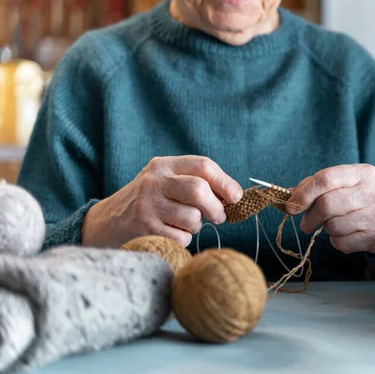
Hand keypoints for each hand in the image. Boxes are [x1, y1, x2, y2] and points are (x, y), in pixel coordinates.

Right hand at [81, 156, 242, 248]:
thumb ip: (196, 182)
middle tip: (218, 216)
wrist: (107, 221)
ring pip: (192, 218)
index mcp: (165, 165)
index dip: (225, 182)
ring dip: (197, 226)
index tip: (236, 196)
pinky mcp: (144, 229)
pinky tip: (171, 234)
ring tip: (186, 224)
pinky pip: (180, 238)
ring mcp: (148, 205)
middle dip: (215, 207)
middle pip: (198, 190)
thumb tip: (234, 196)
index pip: (203, 166)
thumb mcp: (167, 181)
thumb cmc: (150, 201)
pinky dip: (183, 239)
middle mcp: (155, 181)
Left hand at [286, 164, 374, 254]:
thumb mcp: (344, 183)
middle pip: (327, 204)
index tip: (291, 205)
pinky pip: (341, 243)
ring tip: (334, 224)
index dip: (304, 193)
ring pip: (333, 226)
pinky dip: (336, 241)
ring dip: (326, 228)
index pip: (326, 179)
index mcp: (362, 173)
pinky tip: (346, 233)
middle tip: (306, 222)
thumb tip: (289, 196)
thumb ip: (316, 185)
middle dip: (311, 216)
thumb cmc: (361, 197)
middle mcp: (372, 191)